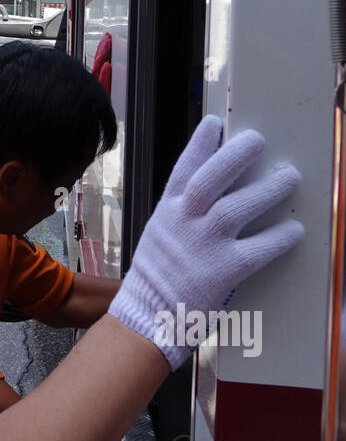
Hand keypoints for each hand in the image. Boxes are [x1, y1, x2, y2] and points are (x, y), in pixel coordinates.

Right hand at [108, 116, 302, 367]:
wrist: (145, 317)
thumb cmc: (156, 279)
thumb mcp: (160, 235)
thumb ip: (183, 214)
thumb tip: (212, 195)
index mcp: (167, 212)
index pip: (184, 168)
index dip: (200, 143)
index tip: (216, 123)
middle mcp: (184, 222)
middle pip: (212, 178)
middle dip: (237, 155)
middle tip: (259, 140)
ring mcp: (202, 245)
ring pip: (237, 207)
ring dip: (267, 189)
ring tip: (289, 176)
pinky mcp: (222, 271)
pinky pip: (257, 249)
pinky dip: (278, 238)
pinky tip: (294, 230)